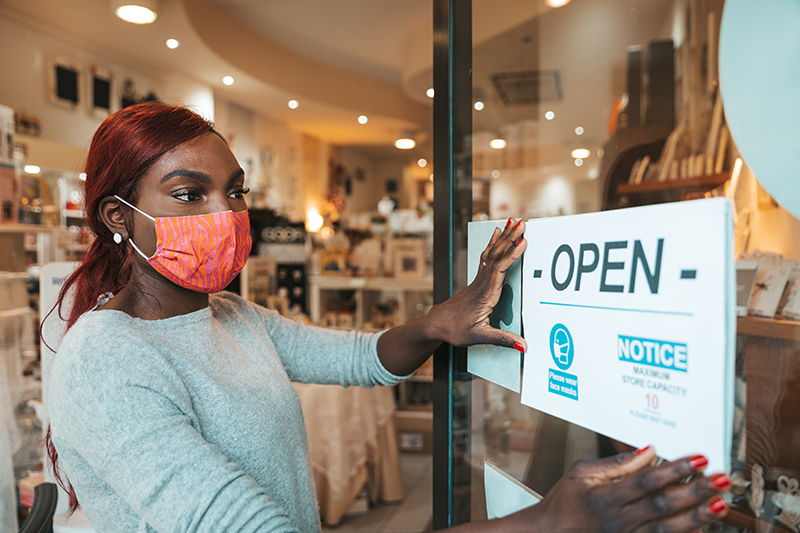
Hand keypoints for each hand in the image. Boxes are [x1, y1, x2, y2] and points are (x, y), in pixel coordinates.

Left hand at [428, 217, 526, 351]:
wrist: (436, 324)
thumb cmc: (455, 330)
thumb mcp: (478, 337)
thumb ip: (502, 339)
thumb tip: (523, 344)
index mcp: (484, 295)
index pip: (499, 270)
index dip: (511, 255)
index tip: (523, 242)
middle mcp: (481, 283)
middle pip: (496, 255)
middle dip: (510, 238)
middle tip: (522, 223)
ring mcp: (478, 279)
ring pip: (492, 253)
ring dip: (504, 237)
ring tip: (513, 221)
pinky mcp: (477, 280)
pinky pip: (487, 257)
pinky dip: (493, 243)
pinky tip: (497, 232)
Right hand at [506, 447, 729, 532]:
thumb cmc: (563, 501)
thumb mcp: (581, 473)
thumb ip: (616, 463)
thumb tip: (648, 451)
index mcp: (605, 497)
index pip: (647, 481)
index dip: (675, 470)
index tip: (698, 459)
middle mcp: (619, 520)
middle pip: (664, 505)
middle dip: (695, 491)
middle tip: (722, 479)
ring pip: (668, 528)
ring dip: (697, 515)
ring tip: (720, 502)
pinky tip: (700, 529)